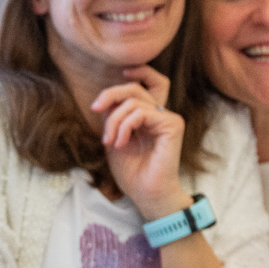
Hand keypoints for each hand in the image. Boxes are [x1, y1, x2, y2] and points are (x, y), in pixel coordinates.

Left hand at [91, 66, 187, 218]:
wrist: (146, 195)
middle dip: (111, 93)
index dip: (139, 72)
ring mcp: (168, 119)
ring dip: (114, 120)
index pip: (150, 83)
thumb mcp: (114, 139)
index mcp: (150, 116)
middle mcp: (161, 114)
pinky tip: (120, 142)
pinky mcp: (172, 125)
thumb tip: (105, 100)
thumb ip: (113, 118)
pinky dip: (125, 125)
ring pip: (133, 100)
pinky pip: (141, 112)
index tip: (120, 74)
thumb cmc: (132, 172)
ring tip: (110, 141)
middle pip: (136, 86)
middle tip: (96, 107)